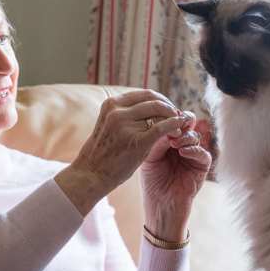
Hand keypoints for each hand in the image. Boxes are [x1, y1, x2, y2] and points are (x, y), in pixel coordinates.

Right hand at [55, 90, 188, 214]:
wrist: (90, 175)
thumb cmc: (101, 153)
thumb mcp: (109, 125)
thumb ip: (126, 115)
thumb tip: (151, 108)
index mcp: (111, 104)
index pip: (144, 94)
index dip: (161, 99)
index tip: (168, 109)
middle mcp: (117, 111)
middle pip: (154, 100)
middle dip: (169, 107)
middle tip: (177, 116)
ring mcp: (126, 125)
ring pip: (160, 112)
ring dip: (173, 117)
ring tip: (179, 126)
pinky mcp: (137, 141)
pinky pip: (162, 128)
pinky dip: (174, 126)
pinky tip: (179, 131)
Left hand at [140, 111, 211, 240]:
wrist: (161, 208)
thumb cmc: (152, 185)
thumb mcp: (149, 159)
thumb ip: (156, 141)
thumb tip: (165, 123)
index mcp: (168, 140)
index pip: (172, 121)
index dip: (169, 117)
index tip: (162, 116)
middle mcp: (181, 145)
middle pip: (187, 124)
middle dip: (181, 121)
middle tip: (174, 122)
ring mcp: (192, 155)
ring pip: (195, 136)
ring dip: (185, 137)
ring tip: (174, 143)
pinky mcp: (201, 167)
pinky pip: (203, 154)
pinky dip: (194, 150)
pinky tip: (182, 152)